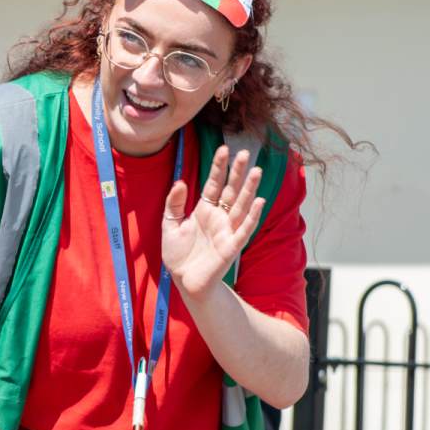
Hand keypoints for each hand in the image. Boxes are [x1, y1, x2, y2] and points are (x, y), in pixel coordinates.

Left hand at [161, 145, 265, 298]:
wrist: (183, 281)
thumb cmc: (179, 254)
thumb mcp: (169, 225)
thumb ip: (174, 204)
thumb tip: (181, 182)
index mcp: (204, 210)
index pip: (214, 184)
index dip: (218, 167)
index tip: (223, 149)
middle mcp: (219, 217)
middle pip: (231, 190)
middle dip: (238, 172)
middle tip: (245, 152)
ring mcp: (227, 230)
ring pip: (241, 205)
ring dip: (249, 189)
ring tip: (257, 171)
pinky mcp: (232, 246)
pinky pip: (244, 229)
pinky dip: (252, 215)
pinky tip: (260, 201)